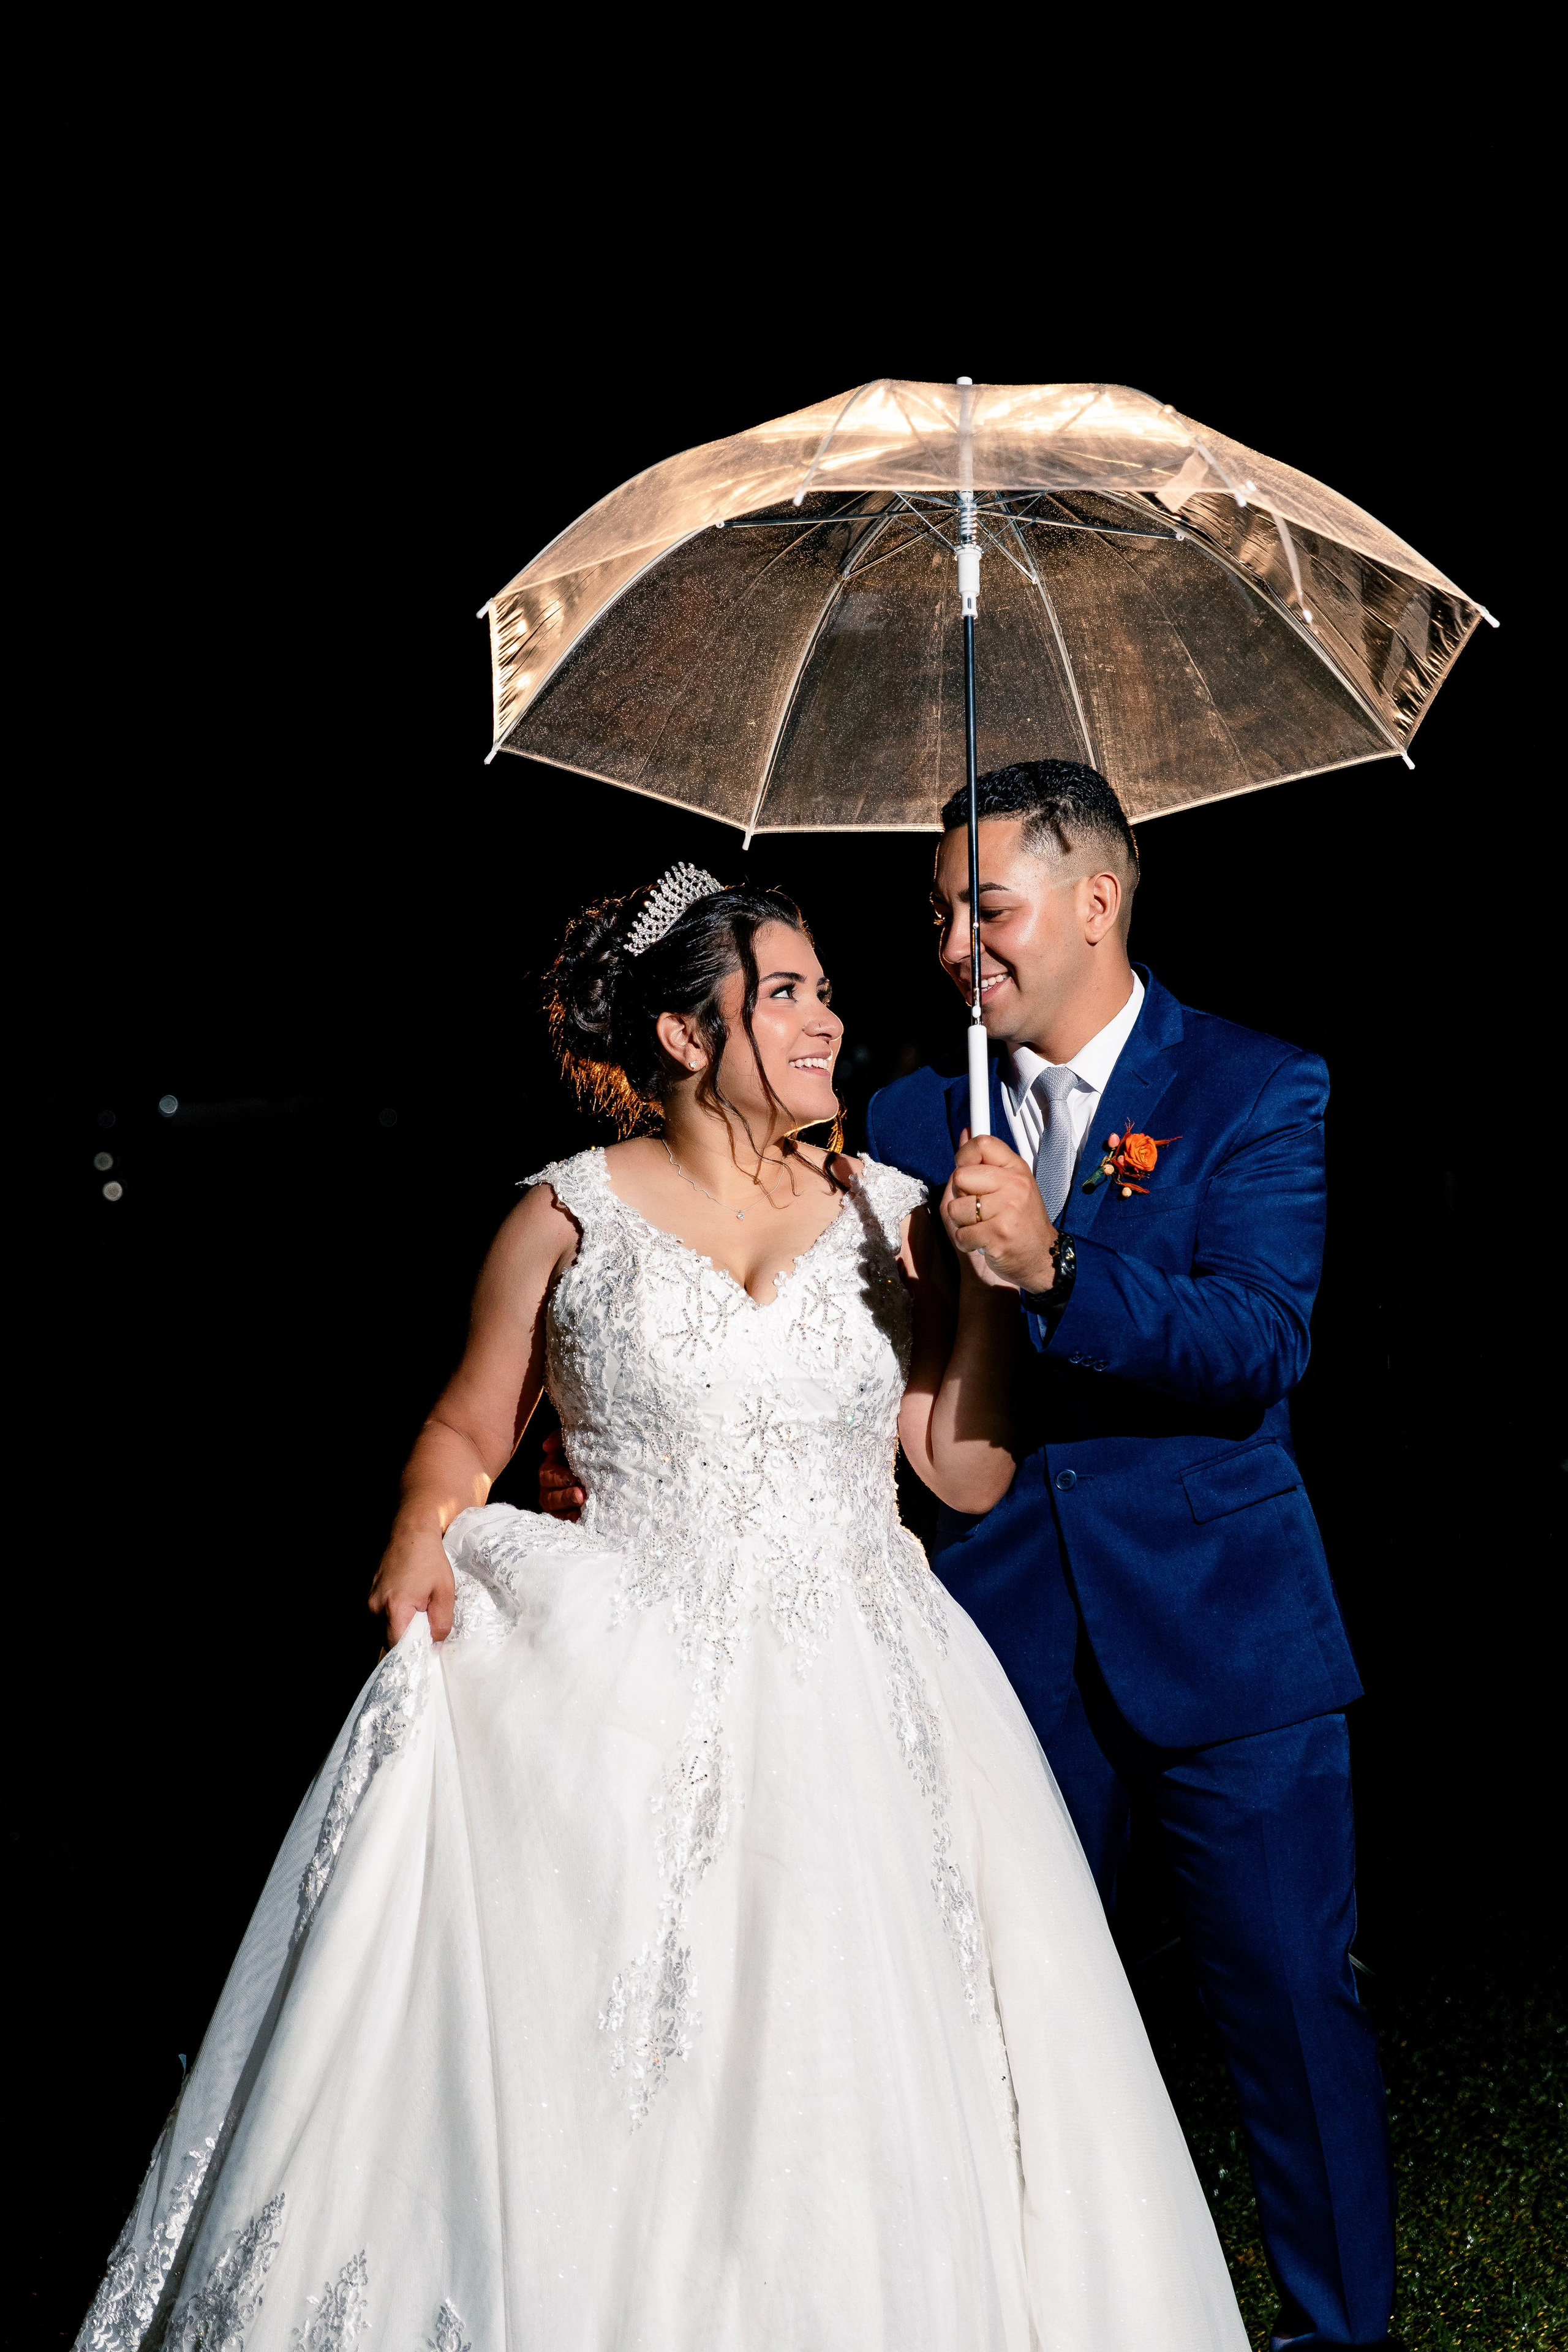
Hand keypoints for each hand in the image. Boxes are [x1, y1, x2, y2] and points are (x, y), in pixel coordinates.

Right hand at [368, 1522, 454, 1645]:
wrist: (412, 1533)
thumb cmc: (430, 1561)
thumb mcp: (445, 1593)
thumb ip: (441, 1623)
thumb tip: (435, 1645)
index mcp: (394, 1607)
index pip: (397, 1646)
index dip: (413, 1652)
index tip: (426, 1651)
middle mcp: (376, 1606)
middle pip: (388, 1639)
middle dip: (407, 1642)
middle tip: (425, 1633)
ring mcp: (370, 1600)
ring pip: (383, 1629)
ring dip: (399, 1629)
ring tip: (418, 1616)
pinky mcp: (370, 1594)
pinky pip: (380, 1617)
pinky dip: (394, 1618)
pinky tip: (409, 1606)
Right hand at [539, 1427, 583, 1519]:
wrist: (608, 1467)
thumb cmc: (588, 1450)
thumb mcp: (574, 1441)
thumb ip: (561, 1438)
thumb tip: (547, 1447)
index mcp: (551, 1469)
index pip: (547, 1474)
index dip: (559, 1477)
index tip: (574, 1478)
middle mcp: (550, 1489)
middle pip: (550, 1496)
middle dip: (565, 1496)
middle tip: (581, 1495)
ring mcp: (558, 1505)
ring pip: (557, 1511)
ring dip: (569, 1511)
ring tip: (583, 1509)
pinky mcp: (568, 1516)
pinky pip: (567, 1522)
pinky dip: (574, 1520)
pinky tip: (583, 1519)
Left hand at [941, 1131, 1058, 1293]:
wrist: (1041, 1257)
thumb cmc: (1020, 1221)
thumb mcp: (1007, 1184)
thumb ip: (982, 1161)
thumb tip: (965, 1133)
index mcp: (1016, 1168)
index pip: (982, 1143)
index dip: (964, 1156)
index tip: (967, 1170)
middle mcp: (1014, 1185)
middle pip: (960, 1176)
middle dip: (961, 1196)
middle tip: (979, 1208)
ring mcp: (1008, 1209)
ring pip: (955, 1208)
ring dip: (962, 1223)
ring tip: (982, 1226)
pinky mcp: (999, 1235)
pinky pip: (961, 1234)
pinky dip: (966, 1242)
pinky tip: (983, 1242)